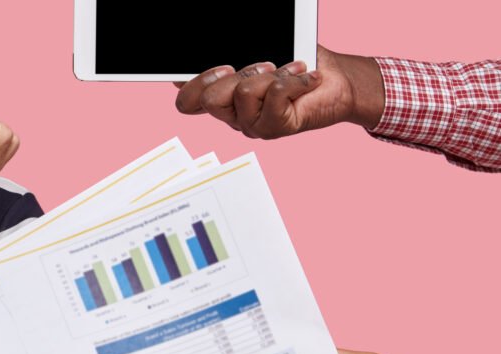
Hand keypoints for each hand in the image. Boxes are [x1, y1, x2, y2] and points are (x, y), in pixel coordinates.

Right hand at [173, 45, 385, 138]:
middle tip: (261, 66)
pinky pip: (273, 96)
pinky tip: (303, 78)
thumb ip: (235, 55)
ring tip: (288, 71)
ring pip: (242, 93)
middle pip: (206, 99)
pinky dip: (292, 80)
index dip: (192, 83)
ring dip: (269, 74)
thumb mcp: (261, 55)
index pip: (187, 101)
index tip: (222, 66)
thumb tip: (219, 54)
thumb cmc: (299, 64)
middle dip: (233, 74)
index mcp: (222, 97)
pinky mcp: (273, 128)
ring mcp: (250, 124)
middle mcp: (232, 115)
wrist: (337, 81)